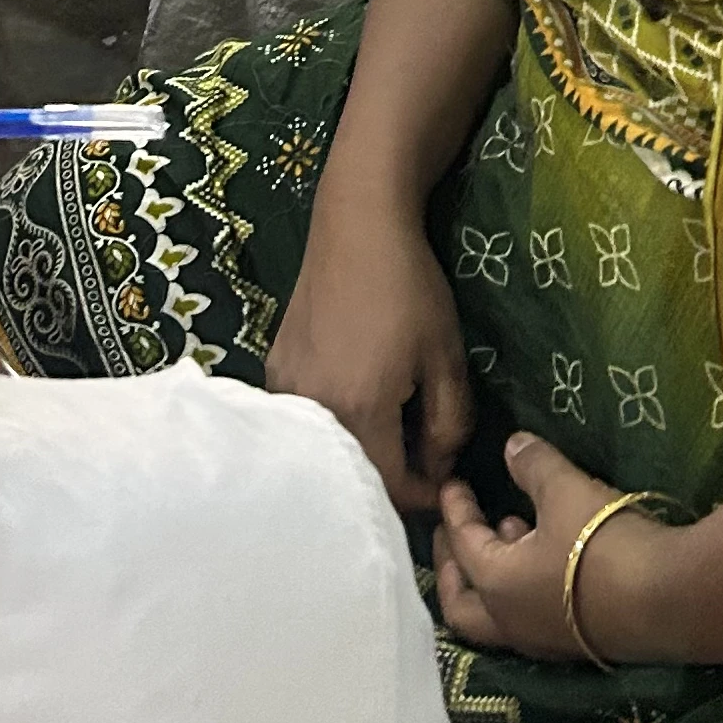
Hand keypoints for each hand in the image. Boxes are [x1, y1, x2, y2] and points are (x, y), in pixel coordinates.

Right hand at [269, 174, 474, 512]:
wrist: (356, 227)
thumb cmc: (409, 290)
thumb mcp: (446, 358)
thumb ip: (449, 426)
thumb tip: (438, 468)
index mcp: (358, 411)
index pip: (391, 488)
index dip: (426, 495)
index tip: (446, 483)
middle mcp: (310, 410)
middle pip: (351, 476)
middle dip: (391, 479)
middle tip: (421, 462)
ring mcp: (284, 390)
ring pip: (324, 452)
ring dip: (359, 454)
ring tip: (391, 435)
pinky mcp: (273, 370)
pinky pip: (304, 422)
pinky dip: (332, 429)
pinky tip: (355, 406)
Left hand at [433, 435, 680, 665]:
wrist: (669, 600)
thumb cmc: (603, 541)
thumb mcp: (566, 490)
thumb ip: (533, 466)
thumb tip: (512, 445)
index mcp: (494, 583)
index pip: (461, 542)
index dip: (455, 509)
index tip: (451, 485)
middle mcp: (509, 621)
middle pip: (460, 602)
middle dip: (452, 565)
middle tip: (455, 532)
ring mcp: (543, 640)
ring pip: (497, 613)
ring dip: (493, 575)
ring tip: (509, 532)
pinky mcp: (577, 644)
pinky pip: (530, 617)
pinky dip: (523, 588)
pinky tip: (548, 558)